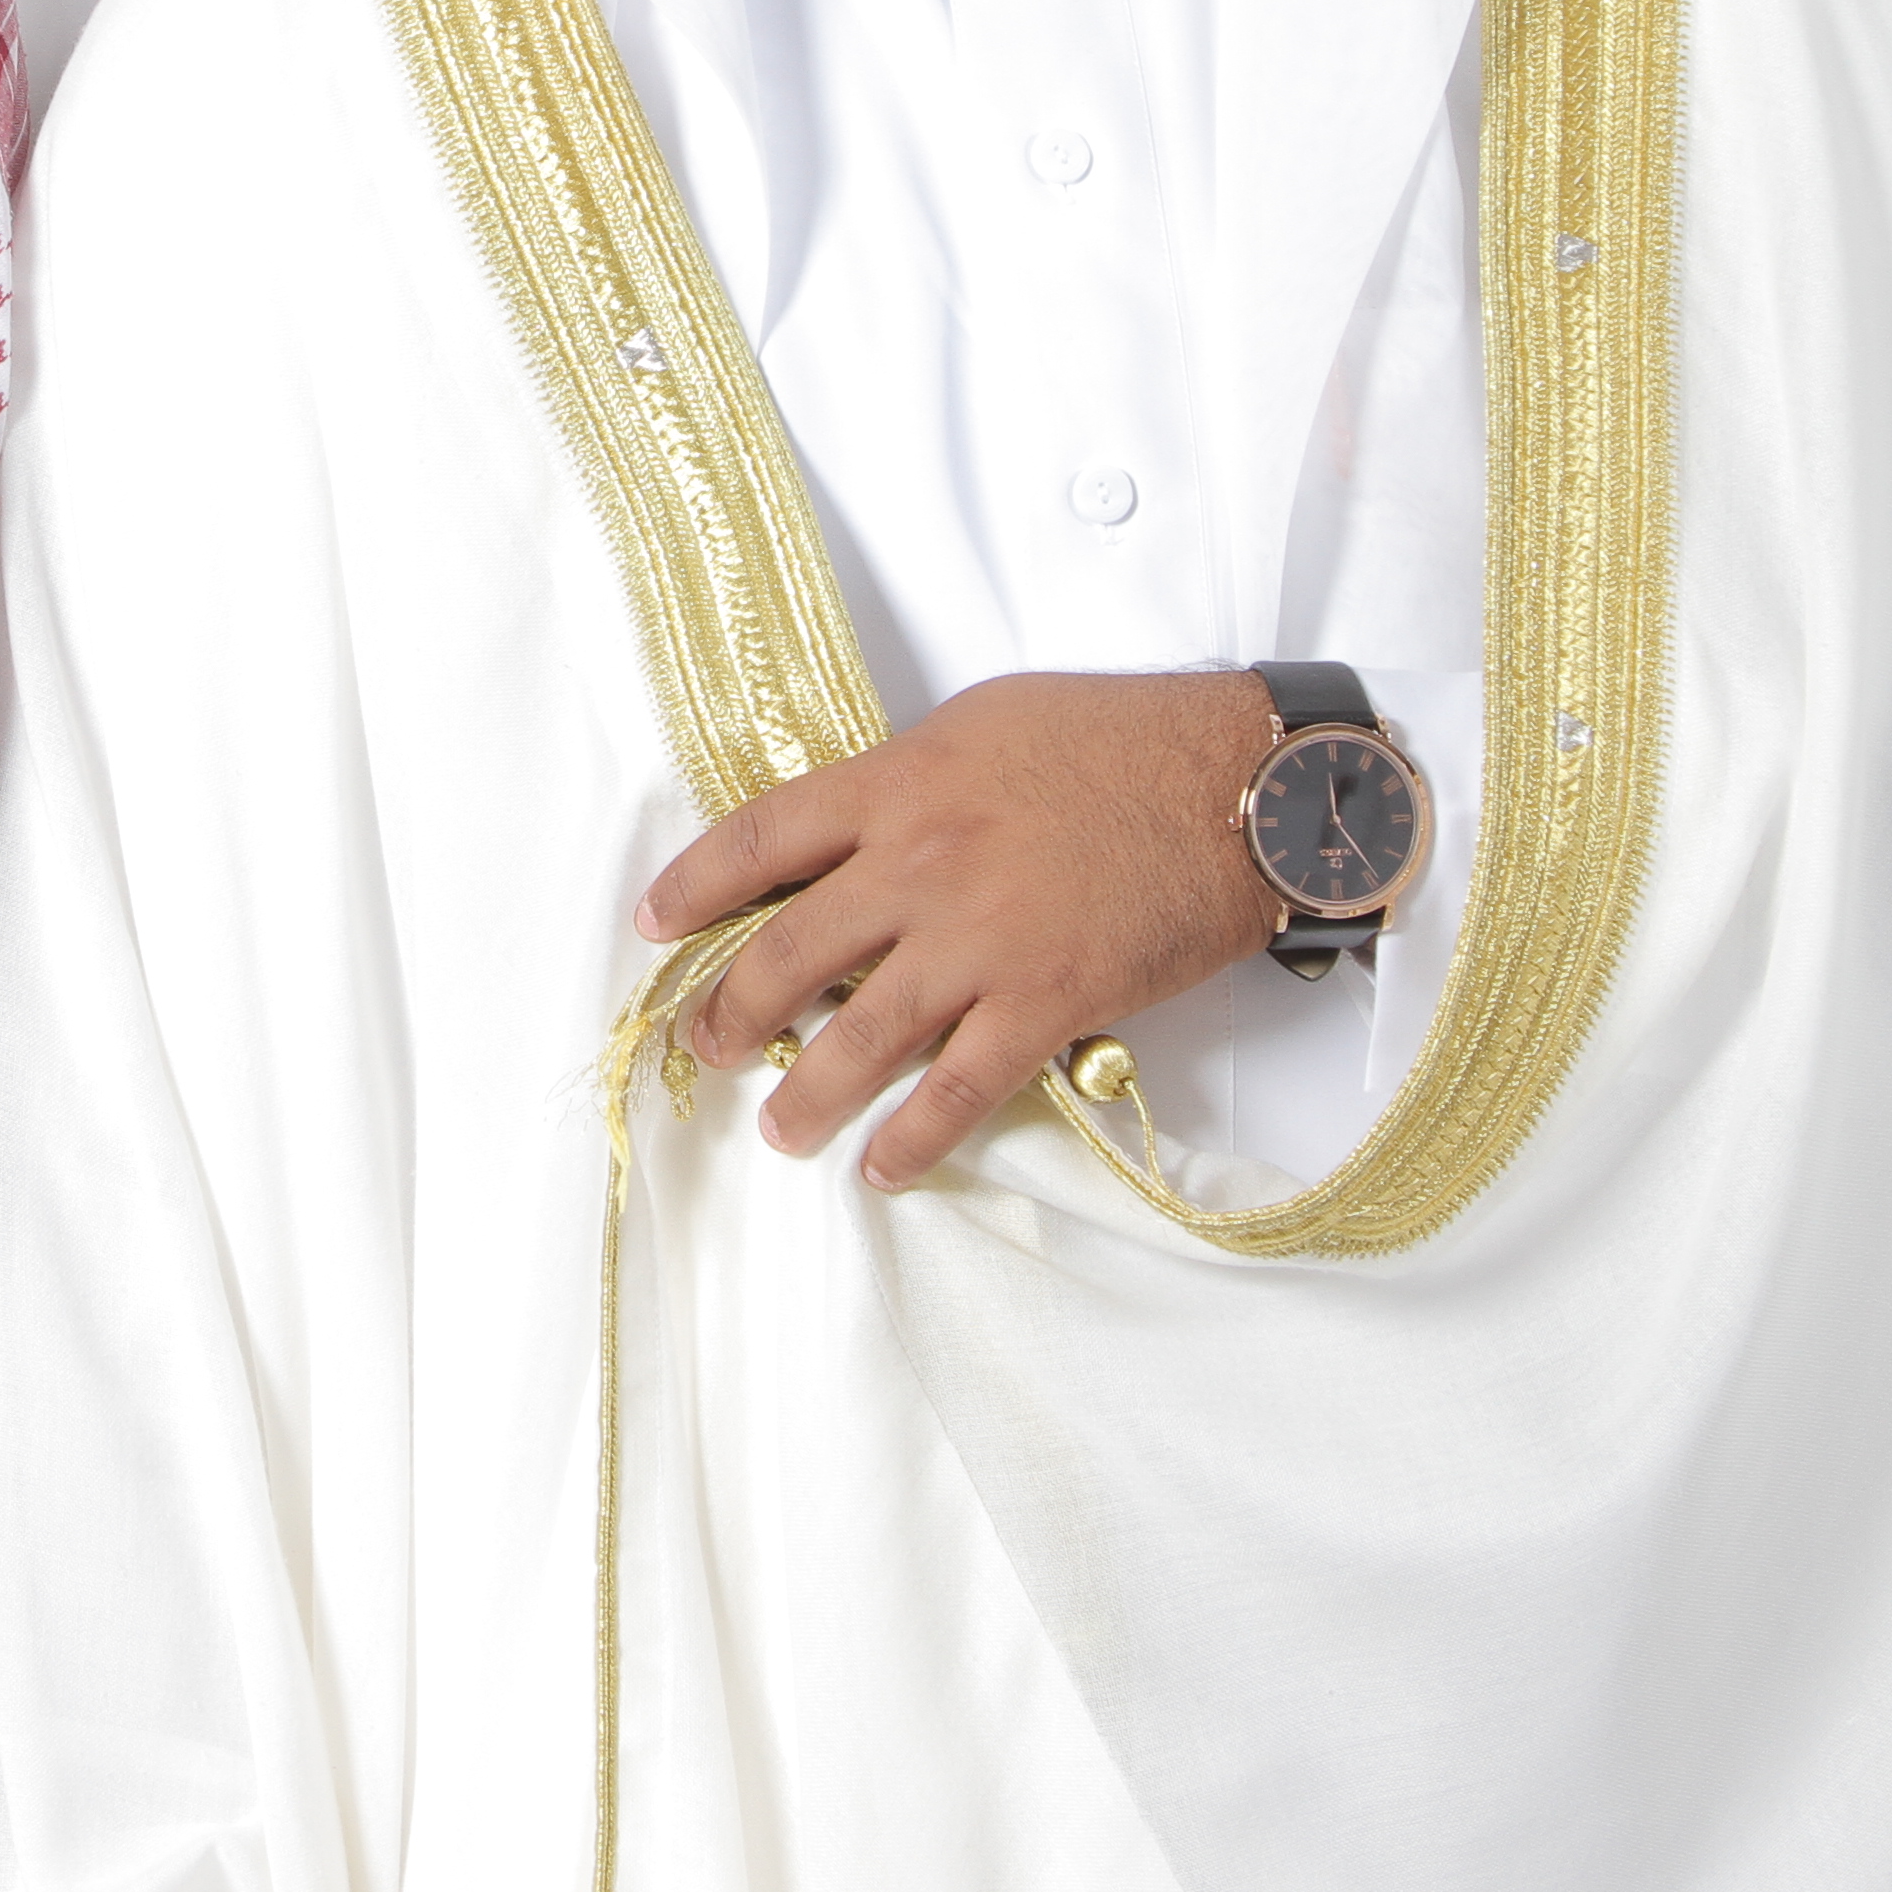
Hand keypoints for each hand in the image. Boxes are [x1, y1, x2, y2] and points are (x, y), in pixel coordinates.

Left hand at [637, 670, 1269, 1188]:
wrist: (1237, 785)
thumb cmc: (1123, 739)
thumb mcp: (986, 724)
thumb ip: (910, 780)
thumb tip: (859, 828)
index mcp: (898, 784)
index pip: (759, 838)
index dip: (692, 888)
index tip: (654, 925)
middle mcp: (919, 866)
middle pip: (788, 952)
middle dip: (732, 1010)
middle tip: (708, 1044)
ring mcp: (977, 942)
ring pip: (857, 1038)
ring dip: (805, 1095)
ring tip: (780, 1128)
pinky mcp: (1043, 1004)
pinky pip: (957, 1091)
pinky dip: (913, 1140)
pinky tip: (884, 1166)